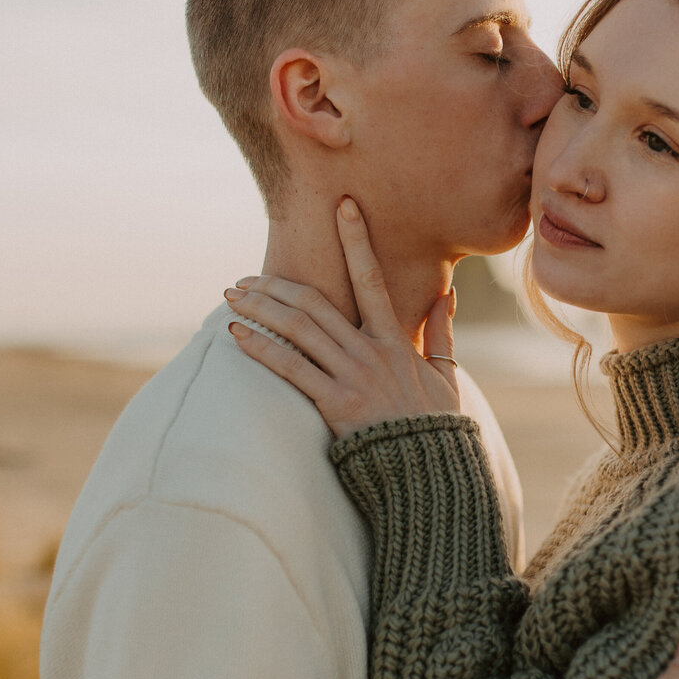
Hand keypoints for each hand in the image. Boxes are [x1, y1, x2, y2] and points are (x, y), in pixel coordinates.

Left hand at [224, 200, 459, 435]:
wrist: (431, 472)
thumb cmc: (436, 428)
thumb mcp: (446, 375)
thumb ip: (442, 333)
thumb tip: (447, 295)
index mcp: (395, 341)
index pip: (372, 278)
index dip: (356, 239)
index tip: (342, 206)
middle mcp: (370, 352)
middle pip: (315, 305)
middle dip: (275, 286)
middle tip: (243, 277)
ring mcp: (352, 377)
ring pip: (298, 329)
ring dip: (261, 308)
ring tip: (232, 297)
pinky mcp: (336, 405)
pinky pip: (291, 369)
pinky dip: (261, 348)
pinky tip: (237, 334)